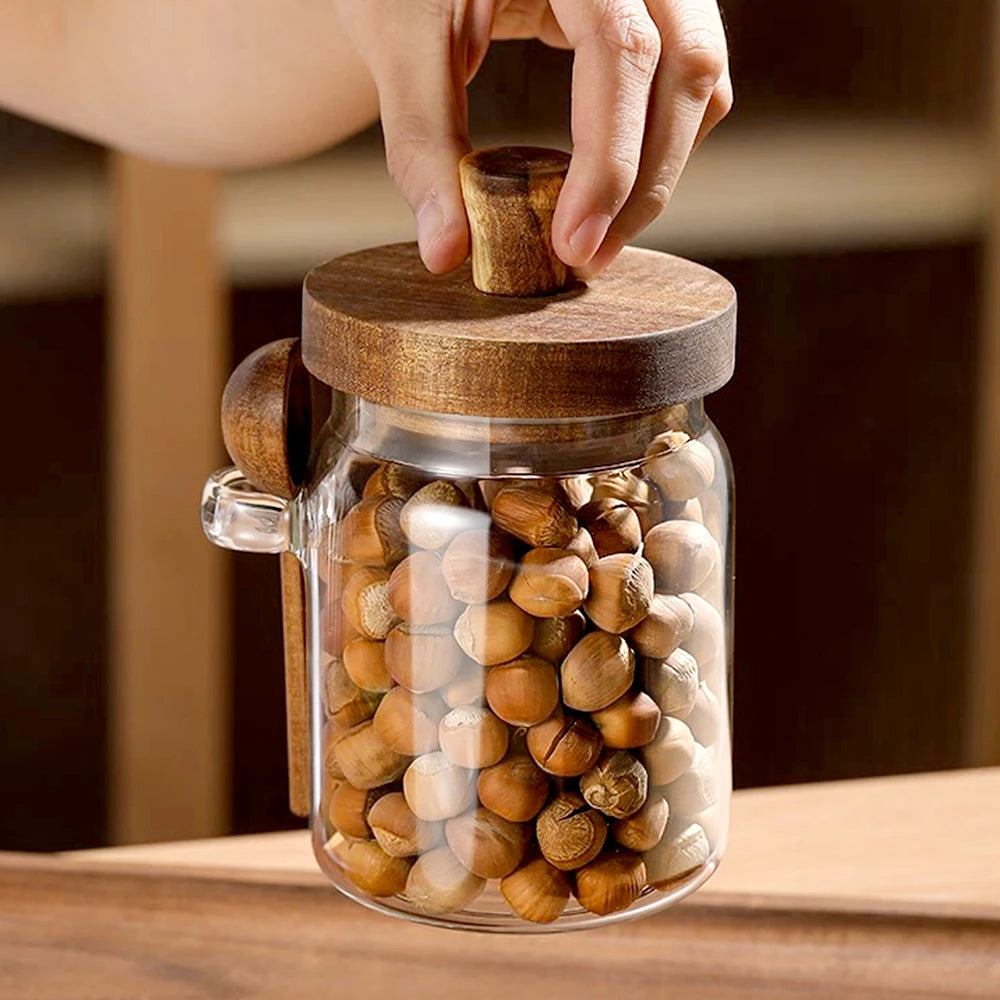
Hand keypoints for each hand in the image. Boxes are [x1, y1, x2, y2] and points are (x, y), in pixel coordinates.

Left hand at [334, 0, 730, 274]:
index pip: (621, 48)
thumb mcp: (397, 44)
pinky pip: (688, 72)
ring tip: (599, 235)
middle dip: (645, 180)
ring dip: (661, 167)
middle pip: (687, 64)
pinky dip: (660, 139)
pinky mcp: (651, 2)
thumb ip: (423, 144)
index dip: (608, 158)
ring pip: (702, 74)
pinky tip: (613, 189)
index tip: (573, 244)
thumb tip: (445, 253)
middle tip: (589, 257)